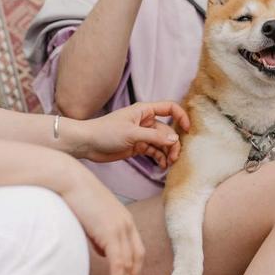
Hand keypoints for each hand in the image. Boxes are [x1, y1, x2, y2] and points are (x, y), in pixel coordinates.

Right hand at [57, 162, 144, 274]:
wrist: (69, 180)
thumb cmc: (76, 197)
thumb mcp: (94, 219)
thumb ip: (101, 235)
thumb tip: (102, 251)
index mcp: (125, 220)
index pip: (137, 250)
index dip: (134, 268)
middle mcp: (127, 224)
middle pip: (137, 259)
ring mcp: (121, 228)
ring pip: (128, 265)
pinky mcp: (111, 233)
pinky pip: (118, 264)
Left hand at [72, 102, 190, 167]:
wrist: (86, 144)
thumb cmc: (105, 132)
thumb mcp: (132, 134)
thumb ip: (154, 137)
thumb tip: (175, 140)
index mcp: (144, 111)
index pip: (169, 108)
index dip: (181, 117)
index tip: (188, 130)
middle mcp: (146, 121)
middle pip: (168, 130)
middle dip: (173, 143)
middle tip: (174, 158)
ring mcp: (142, 135)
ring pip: (162, 142)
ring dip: (168, 152)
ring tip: (169, 164)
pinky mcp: (137, 146)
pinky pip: (154, 151)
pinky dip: (159, 158)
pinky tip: (162, 166)